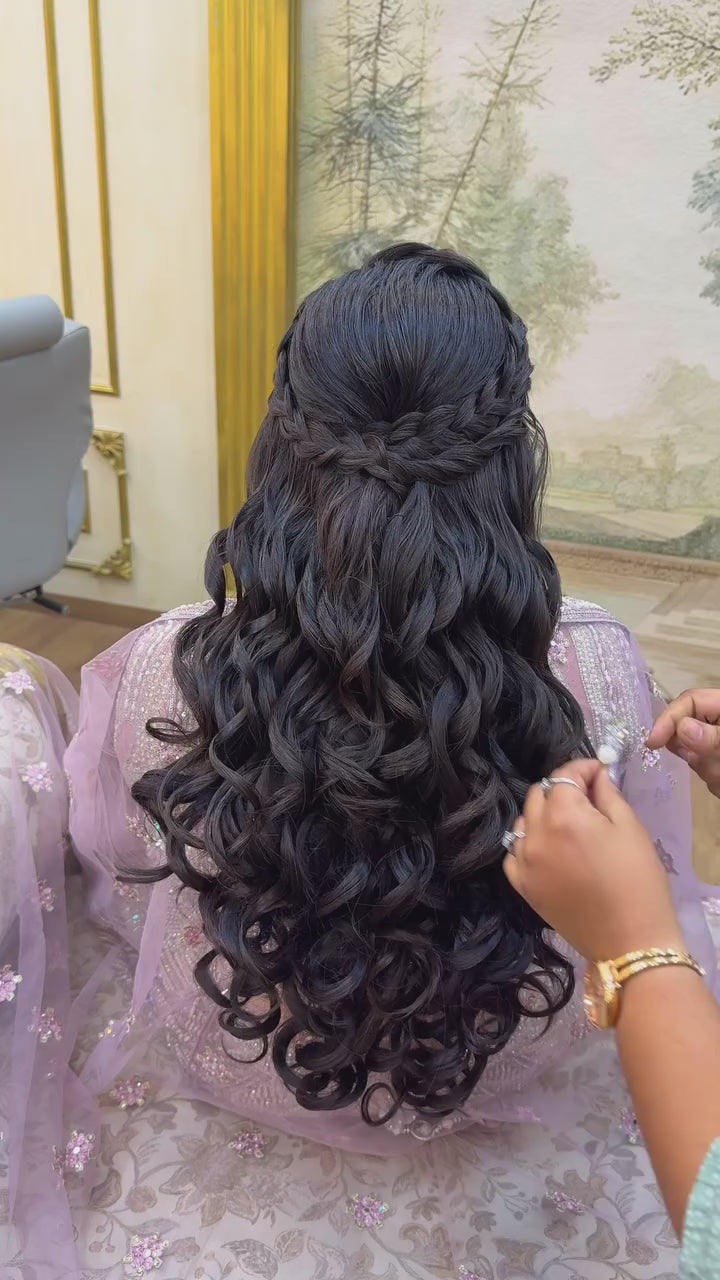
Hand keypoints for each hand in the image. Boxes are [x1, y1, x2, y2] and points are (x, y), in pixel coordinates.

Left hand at [503, 759, 683, 960]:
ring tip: (570, 826)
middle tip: (589, 799)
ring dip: (543, 815)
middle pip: (541, 794)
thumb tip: (596, 775)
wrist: (629, 942)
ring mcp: (524, 861)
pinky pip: (514, 852)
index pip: (565, 775)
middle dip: (563, 789)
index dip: (583, 768)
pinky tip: (549, 850)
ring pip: (524, 821)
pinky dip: (529, 844)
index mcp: (564, 815)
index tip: (600, 772)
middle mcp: (535, 834)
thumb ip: (608, 795)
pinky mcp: (521, 886)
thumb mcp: (631, 829)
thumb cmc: (638, 882)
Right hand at [647, 689, 719, 798]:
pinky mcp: (715, 760)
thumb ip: (712, 738)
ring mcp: (714, 742)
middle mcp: (715, 721)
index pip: (688, 701)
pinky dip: (712, 776)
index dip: (669, 718)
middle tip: (704, 765)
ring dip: (707, 767)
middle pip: (687, 726)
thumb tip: (682, 728)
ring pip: (694, 751)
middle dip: (691, 749)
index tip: (652, 743)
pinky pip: (702, 767)